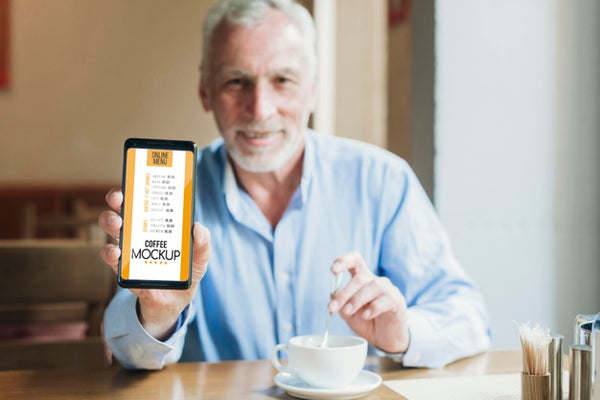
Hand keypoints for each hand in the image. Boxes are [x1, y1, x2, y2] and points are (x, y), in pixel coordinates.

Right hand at [98, 188, 209, 340]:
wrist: (177, 302)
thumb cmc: (187, 271)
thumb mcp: (201, 256)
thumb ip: (203, 242)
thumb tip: (198, 227)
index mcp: (156, 225)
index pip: (142, 202)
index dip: (134, 190)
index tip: (132, 180)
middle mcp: (138, 234)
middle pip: (122, 212)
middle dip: (116, 202)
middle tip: (119, 199)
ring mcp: (129, 252)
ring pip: (112, 232)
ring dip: (110, 224)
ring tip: (117, 224)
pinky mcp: (125, 271)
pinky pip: (112, 260)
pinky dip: (112, 255)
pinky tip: (117, 253)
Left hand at [328, 252, 408, 352]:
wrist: (385, 340)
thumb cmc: (366, 323)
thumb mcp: (349, 314)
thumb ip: (341, 304)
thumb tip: (333, 295)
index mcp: (363, 279)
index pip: (355, 261)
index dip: (344, 261)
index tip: (333, 270)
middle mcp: (376, 281)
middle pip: (360, 278)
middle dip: (343, 293)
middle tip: (332, 308)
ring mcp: (388, 290)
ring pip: (373, 286)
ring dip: (357, 299)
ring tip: (348, 311)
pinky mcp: (397, 302)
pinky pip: (386, 299)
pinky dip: (374, 307)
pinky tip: (366, 315)